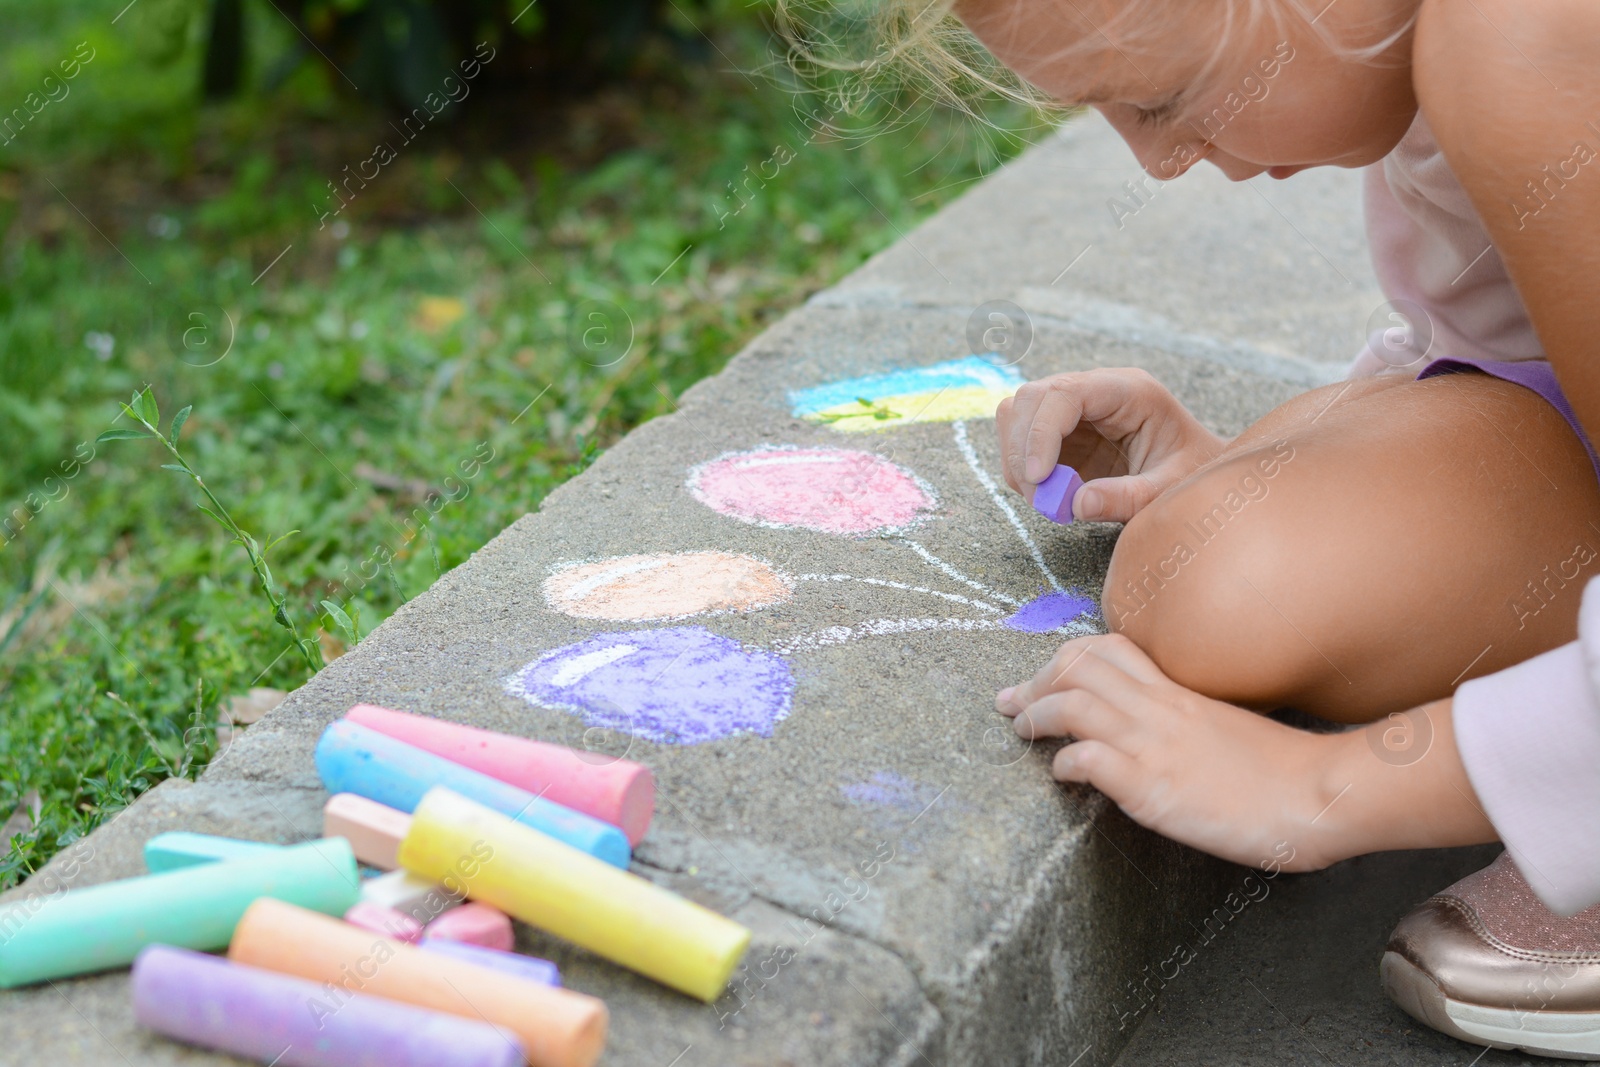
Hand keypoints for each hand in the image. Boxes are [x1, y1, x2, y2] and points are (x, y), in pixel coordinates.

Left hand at [995, 634, 1495, 871]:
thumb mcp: (1226, 729)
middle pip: (1078, 664)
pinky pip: (1089, 758)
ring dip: (1037, 715)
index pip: (1109, 647)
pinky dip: (1065, 763)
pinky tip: (1064, 775)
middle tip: (1014, 703)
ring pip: (1074, 701)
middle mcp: (1161, 708)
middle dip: (1036, 680)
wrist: (1320, 795)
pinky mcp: (1153, 786)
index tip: (1045, 678)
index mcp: (1179, 691)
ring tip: (1022, 731)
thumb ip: (1187, 720)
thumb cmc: (1283, 770)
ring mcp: (1155, 744)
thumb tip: (1157, 732)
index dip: (1066, 658)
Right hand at [996, 368, 1226, 521]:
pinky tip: (1049, 494)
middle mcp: (1097, 391)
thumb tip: (1076, 504)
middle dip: (1022, 448)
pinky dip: (1022, 469)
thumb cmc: (1194, 476)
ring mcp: (1076, 410)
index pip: (1065, 393)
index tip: (1037, 477)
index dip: (1041, 432)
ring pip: (1017, 415)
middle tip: (1040, 498)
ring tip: (1046, 499)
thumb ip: (1127, 498)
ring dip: (1017, 459)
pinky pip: (1022, 441)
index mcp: (1129, 391)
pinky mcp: (1063, 432)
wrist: (1199, 477)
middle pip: (1031, 398)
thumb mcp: (1170, 491)